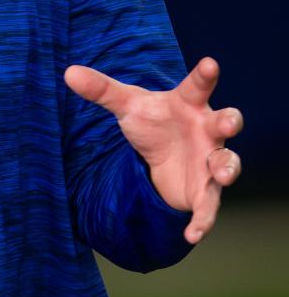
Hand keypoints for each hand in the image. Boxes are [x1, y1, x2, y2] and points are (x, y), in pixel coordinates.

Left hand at [64, 57, 242, 244]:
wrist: (161, 155)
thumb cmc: (153, 122)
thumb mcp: (127, 106)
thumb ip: (102, 90)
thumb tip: (68, 72)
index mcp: (188, 103)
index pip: (197, 86)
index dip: (204, 75)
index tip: (209, 63)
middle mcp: (206, 130)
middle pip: (224, 123)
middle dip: (229, 121)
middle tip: (228, 121)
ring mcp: (210, 160)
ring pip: (227, 163)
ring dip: (228, 167)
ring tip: (222, 173)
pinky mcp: (206, 190)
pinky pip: (210, 206)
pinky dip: (204, 220)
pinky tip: (192, 233)